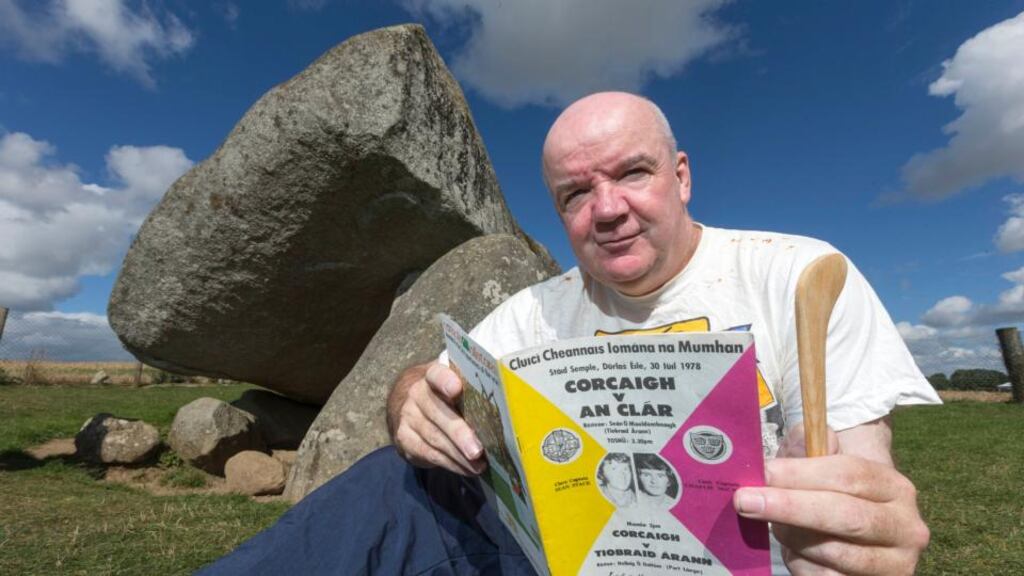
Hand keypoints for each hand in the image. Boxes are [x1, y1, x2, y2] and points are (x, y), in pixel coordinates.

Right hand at [386, 361, 486, 475]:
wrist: (411, 406)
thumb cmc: (445, 395)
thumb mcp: (455, 384)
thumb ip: (473, 389)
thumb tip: (511, 404)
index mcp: (432, 375)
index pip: (437, 374)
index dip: (445, 381)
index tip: (456, 389)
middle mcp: (417, 393)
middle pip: (438, 413)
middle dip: (459, 434)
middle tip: (478, 450)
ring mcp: (408, 416)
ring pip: (435, 438)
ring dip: (459, 455)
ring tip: (479, 465)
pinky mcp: (405, 438)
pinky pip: (429, 453)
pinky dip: (450, 464)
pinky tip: (467, 469)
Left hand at [733, 423, 929, 574]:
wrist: (861, 530)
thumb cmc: (833, 490)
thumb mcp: (823, 461)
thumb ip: (808, 445)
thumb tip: (797, 444)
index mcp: (895, 487)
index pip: (850, 476)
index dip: (803, 474)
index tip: (765, 471)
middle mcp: (906, 528)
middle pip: (846, 517)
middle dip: (791, 508)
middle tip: (746, 501)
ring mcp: (896, 565)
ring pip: (835, 553)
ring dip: (793, 538)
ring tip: (775, 525)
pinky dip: (801, 564)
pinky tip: (793, 550)